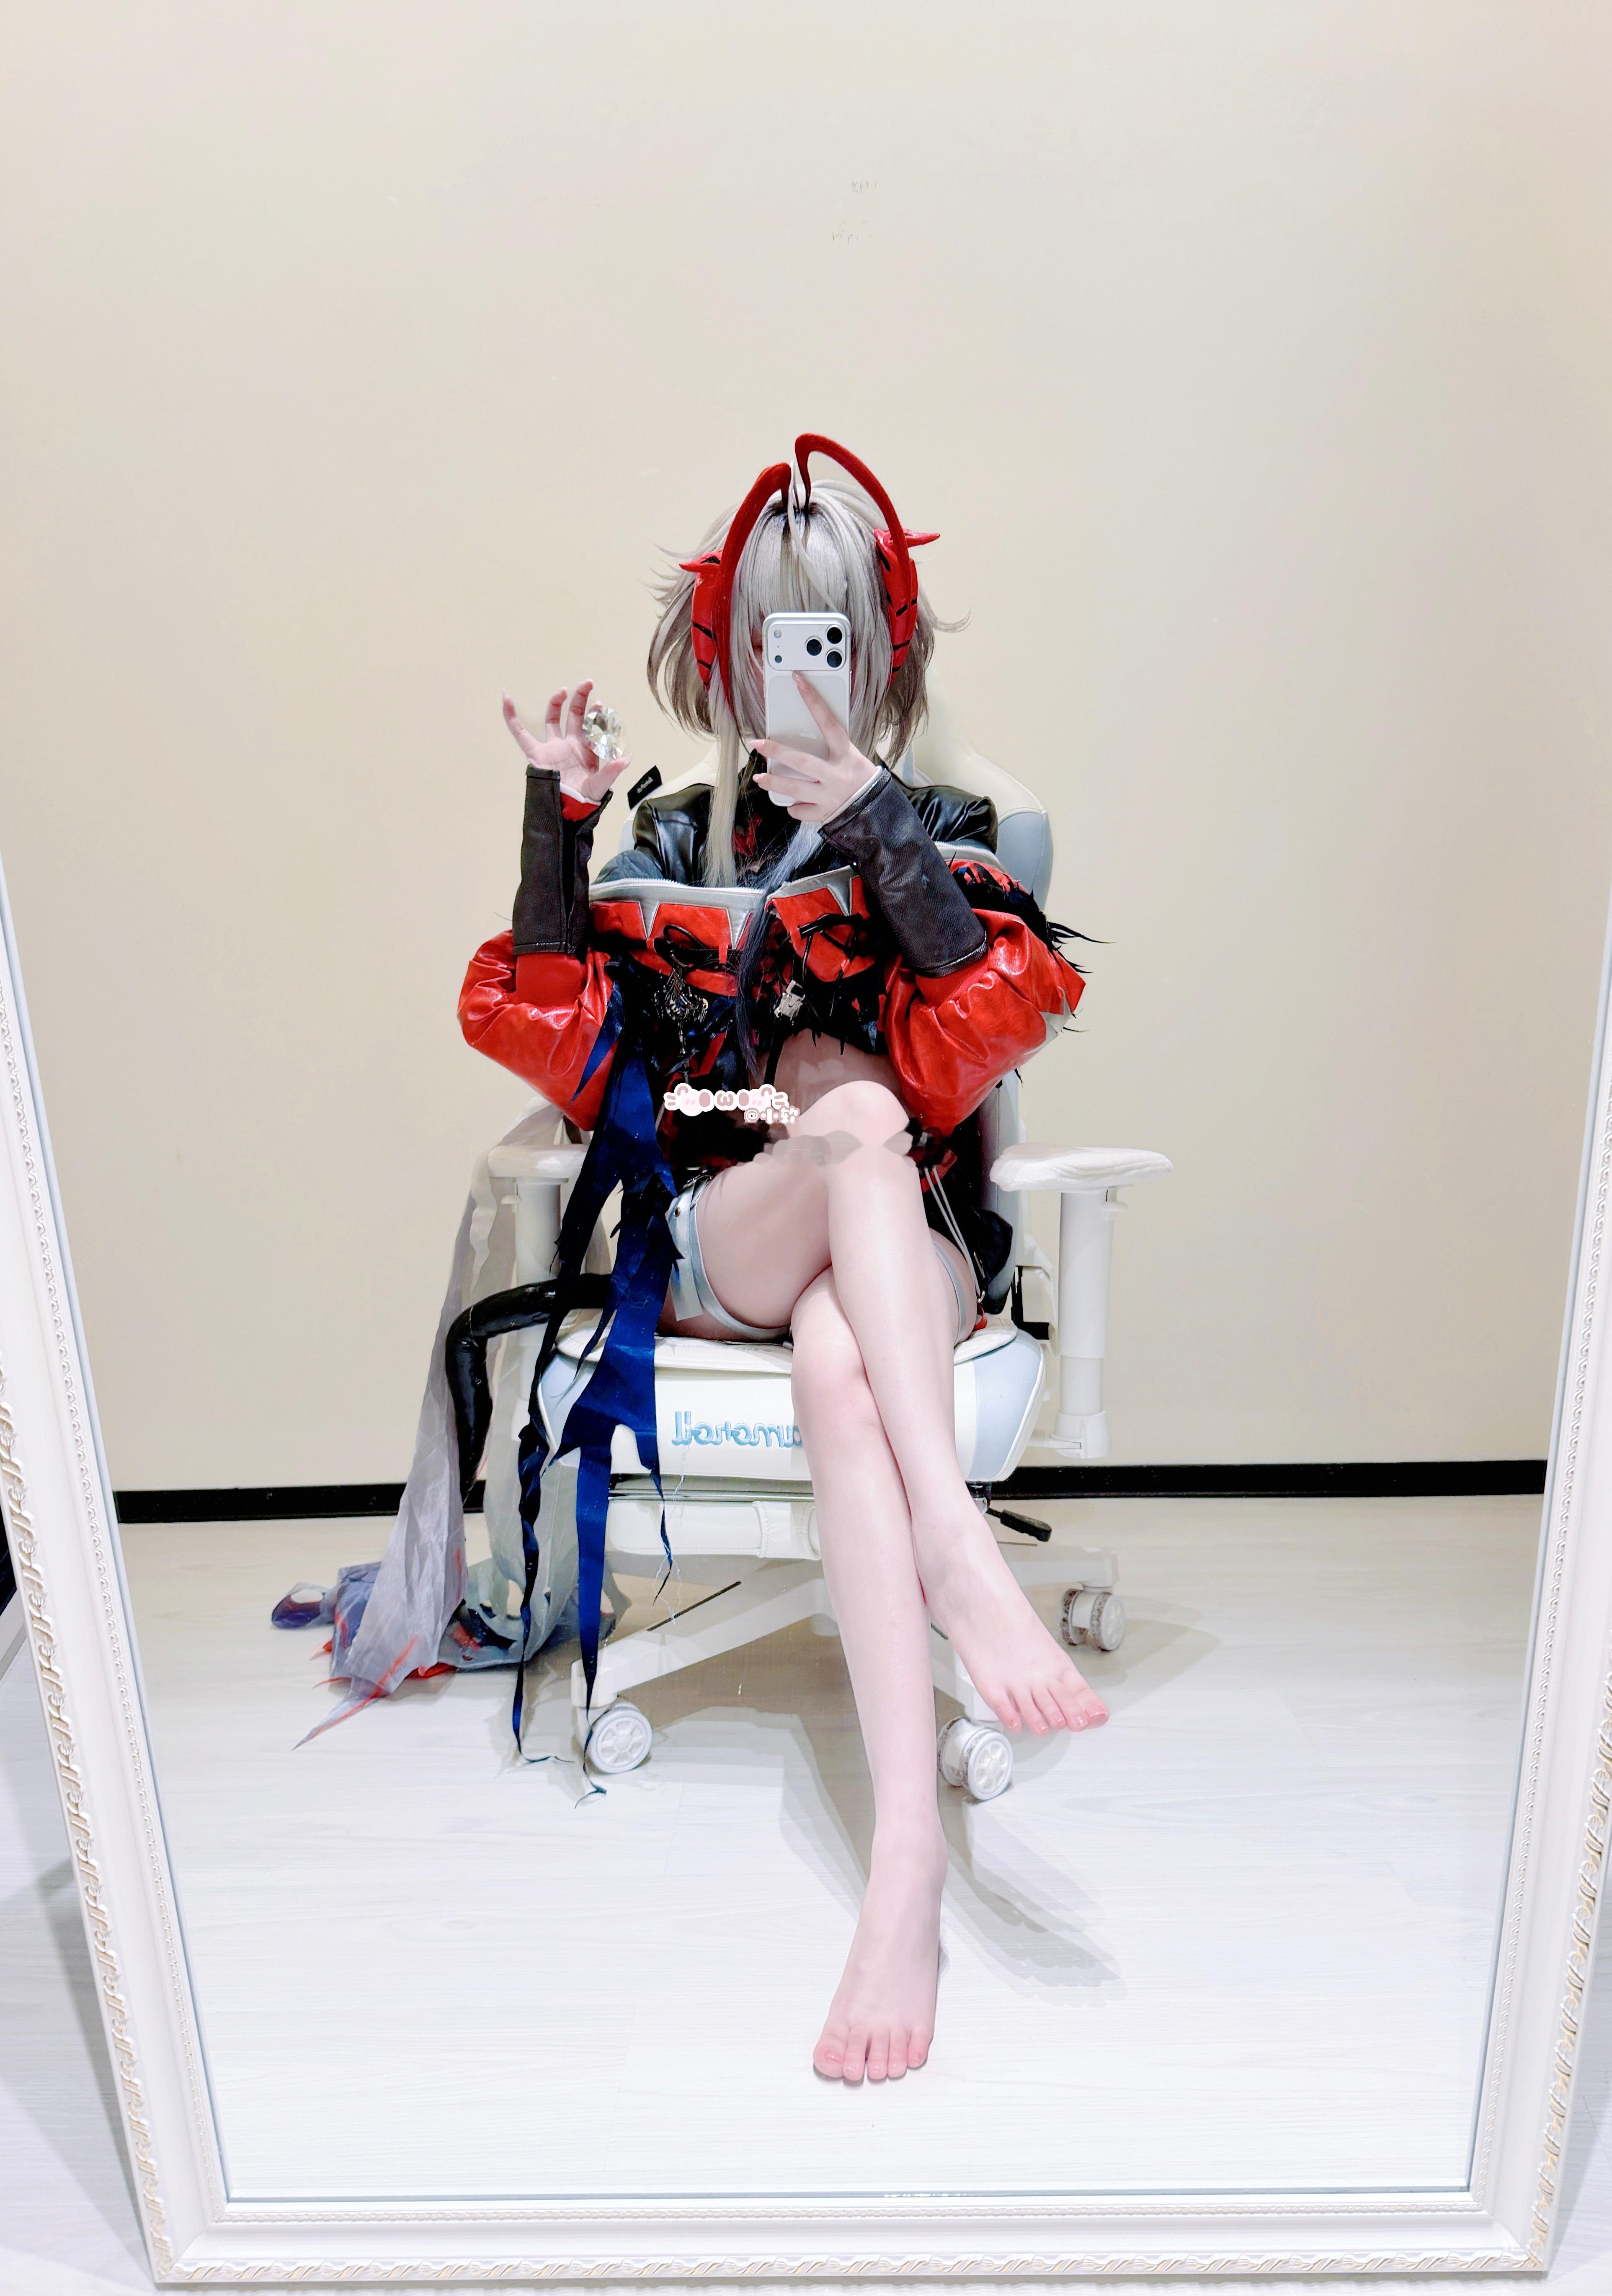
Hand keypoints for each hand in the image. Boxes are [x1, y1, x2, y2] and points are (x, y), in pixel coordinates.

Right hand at [501, 680, 631, 806]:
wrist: (566, 811)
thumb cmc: (584, 800)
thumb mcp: (601, 785)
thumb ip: (612, 770)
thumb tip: (627, 758)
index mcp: (586, 750)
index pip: (592, 727)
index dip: (596, 715)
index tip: (600, 706)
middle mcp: (569, 745)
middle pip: (574, 716)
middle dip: (581, 699)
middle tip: (588, 683)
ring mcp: (552, 748)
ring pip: (552, 719)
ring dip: (557, 702)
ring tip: (564, 690)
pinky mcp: (536, 754)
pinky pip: (520, 733)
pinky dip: (511, 716)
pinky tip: (506, 698)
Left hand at [753, 674, 879, 823]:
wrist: (878, 812)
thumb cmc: (863, 781)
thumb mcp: (853, 759)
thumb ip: (832, 751)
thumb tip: (805, 741)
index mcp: (846, 756)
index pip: (828, 722)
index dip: (813, 700)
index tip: (798, 682)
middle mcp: (836, 775)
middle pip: (800, 761)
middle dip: (776, 751)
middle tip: (757, 744)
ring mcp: (829, 796)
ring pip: (794, 788)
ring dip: (773, 782)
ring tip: (760, 778)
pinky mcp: (824, 813)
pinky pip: (800, 810)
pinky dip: (794, 806)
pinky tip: (793, 801)